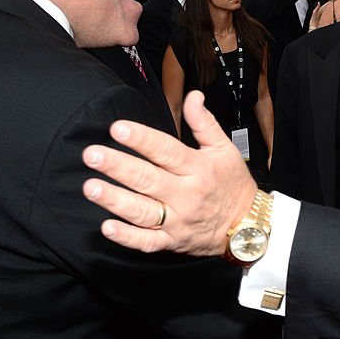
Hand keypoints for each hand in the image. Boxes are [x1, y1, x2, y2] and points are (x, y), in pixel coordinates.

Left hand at [82, 91, 257, 254]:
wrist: (248, 225)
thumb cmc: (233, 184)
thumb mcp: (224, 149)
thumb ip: (204, 122)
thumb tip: (193, 96)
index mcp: (198, 168)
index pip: (166, 151)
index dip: (141, 139)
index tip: (118, 128)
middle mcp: (186, 195)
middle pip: (148, 179)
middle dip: (118, 166)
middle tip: (92, 155)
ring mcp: (178, 221)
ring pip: (143, 211)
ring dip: (115, 200)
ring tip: (92, 187)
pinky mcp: (172, 241)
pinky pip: (147, 242)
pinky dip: (127, 237)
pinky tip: (107, 226)